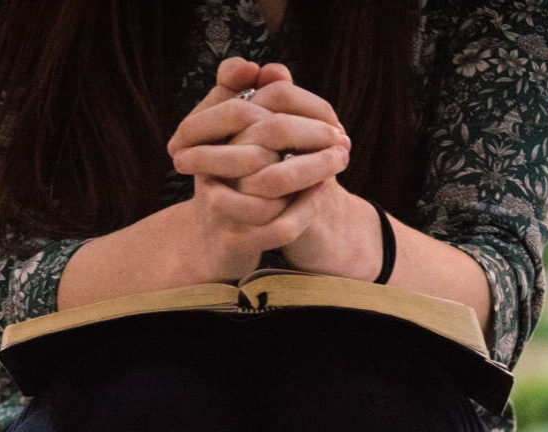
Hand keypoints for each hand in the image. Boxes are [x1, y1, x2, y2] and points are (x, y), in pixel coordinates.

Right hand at [166, 59, 341, 281]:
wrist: (214, 245)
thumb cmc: (233, 183)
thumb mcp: (236, 140)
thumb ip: (254, 101)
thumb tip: (274, 69)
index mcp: (204, 138)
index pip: (245, 105)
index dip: (295, 105)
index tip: (329, 116)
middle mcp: (206, 169)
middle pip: (266, 135)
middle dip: (312, 134)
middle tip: (343, 139)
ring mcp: (219, 206)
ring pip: (273, 181)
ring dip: (315, 171)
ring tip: (339, 165)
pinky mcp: (236, 241)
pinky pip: (278, 224)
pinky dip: (306, 209)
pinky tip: (322, 195)